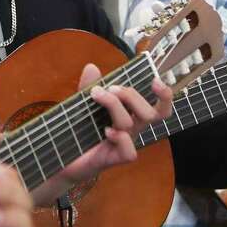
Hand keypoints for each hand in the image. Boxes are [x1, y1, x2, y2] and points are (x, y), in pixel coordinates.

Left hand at [55, 62, 174, 188]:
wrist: (62, 157)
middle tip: (110, 88)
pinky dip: (120, 137)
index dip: (165, 96)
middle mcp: (131, 130)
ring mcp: (123, 145)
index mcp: (130, 115)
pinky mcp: (113, 159)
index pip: (159, 107)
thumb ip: (88, 86)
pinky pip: (129, 152)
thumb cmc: (78, 130)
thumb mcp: (82, 104)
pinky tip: (106, 130)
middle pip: (150, 113)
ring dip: (115, 105)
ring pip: (132, 124)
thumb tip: (92, 67)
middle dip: (131, 95)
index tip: (155, 80)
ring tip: (97, 97)